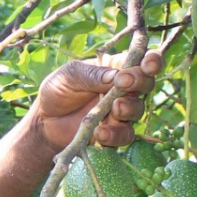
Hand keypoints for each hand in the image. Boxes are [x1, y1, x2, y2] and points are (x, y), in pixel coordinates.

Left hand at [28, 50, 164, 153]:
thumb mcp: (69, 75)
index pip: (141, 60)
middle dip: (140, 82)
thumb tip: (116, 76)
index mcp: (115, 68)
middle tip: (124, 84)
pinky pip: (124, 135)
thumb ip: (92, 75)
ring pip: (137, 110)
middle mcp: (123, 89)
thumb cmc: (57, 90)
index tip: (148, 65)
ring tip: (114, 110)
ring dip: (129, 109)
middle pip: (146, 84)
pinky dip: (115, 134)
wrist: (44, 121)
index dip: (151, 60)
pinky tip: (100, 132)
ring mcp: (120, 112)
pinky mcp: (114, 133)